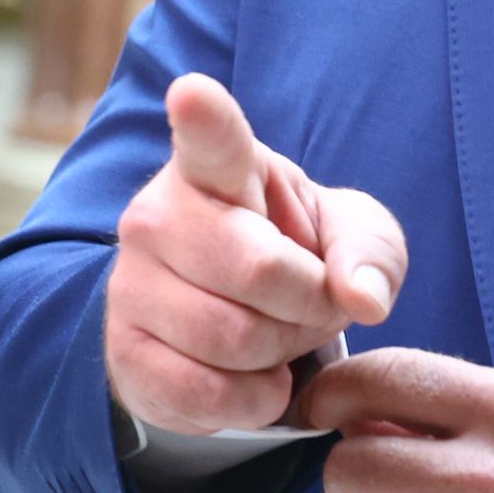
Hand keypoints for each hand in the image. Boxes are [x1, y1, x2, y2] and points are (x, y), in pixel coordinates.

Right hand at [104, 75, 408, 434]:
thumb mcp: (352, 238)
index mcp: (216, 165)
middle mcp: (156, 216)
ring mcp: (130, 285)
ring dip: (280, 351)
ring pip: (232, 338)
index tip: (193, 93)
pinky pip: (206, 394)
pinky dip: (252, 399)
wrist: (234, 322)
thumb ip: (370, 253)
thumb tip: (363, 298)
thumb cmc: (296, 255)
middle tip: (311, 303)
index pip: (209, 138)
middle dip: (308, 302)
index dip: (203, 116)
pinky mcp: (123, 353)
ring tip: (278, 335)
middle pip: (256, 271)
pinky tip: (252, 377)